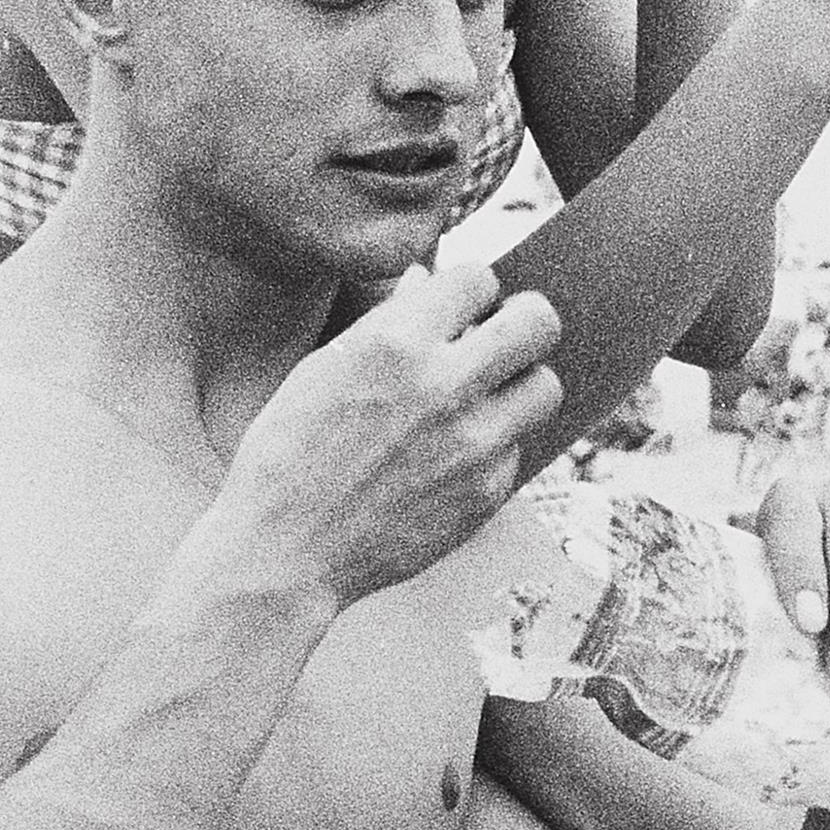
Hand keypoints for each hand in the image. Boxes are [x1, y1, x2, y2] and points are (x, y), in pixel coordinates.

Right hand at [226, 260, 564, 609]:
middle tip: (505, 337)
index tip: (463, 308)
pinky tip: (450, 457)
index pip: (480, 278)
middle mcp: (445, 386)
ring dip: (520, 384)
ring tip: (485, 397)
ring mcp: (474, 443)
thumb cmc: (289, 453)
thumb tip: (428, 282)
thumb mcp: (323, 369)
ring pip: (545, 386)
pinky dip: (492, 445)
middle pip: (539, 323)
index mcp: (395, 343)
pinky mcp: (487, 492)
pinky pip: (517, 447)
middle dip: (524, 322)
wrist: (284, 551)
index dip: (473, 290)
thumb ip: (387, 322)